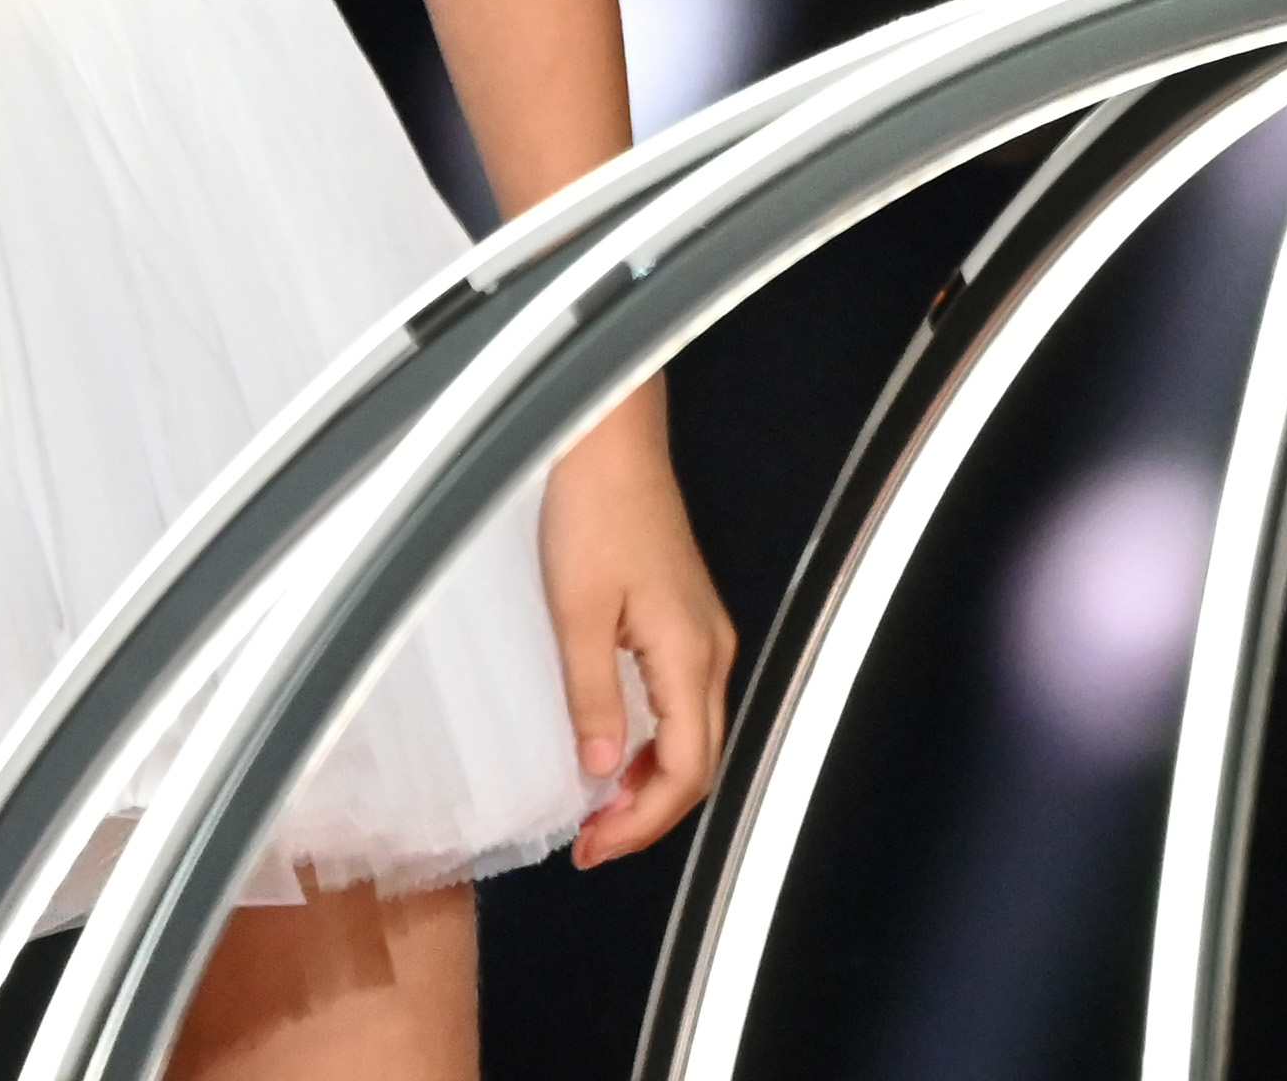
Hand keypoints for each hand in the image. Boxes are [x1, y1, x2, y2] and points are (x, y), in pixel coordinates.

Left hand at [541, 396, 735, 870]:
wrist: (609, 439)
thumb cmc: (595, 507)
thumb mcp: (576, 610)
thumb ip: (590, 695)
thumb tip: (598, 768)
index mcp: (691, 654)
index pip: (685, 771)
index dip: (642, 822)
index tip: (595, 846)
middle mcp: (710, 650)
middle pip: (697, 762)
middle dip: (647, 814)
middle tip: (591, 841)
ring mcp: (703, 633)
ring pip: (692, 735)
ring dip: (649, 781)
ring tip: (596, 808)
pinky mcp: (684, 618)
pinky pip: (681, 702)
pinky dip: (652, 741)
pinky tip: (612, 746)